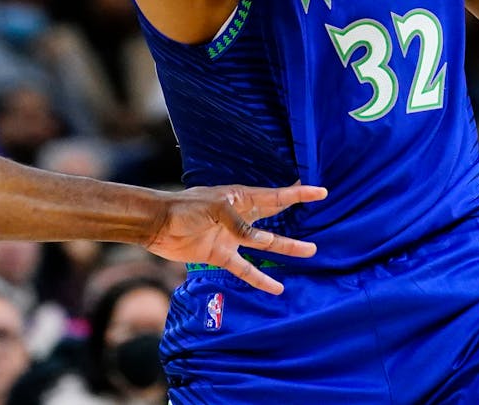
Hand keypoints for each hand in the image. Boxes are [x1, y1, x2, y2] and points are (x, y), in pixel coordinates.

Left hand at [144, 183, 327, 293]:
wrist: (157, 224)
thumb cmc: (183, 208)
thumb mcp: (213, 208)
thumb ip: (238, 222)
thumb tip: (259, 241)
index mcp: (239, 198)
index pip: (274, 196)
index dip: (297, 194)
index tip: (320, 192)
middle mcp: (239, 217)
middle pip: (273, 215)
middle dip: (295, 213)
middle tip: (321, 214)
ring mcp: (231, 237)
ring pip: (265, 244)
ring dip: (286, 247)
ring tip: (310, 251)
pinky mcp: (221, 255)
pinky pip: (245, 269)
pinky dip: (260, 278)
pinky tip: (276, 288)